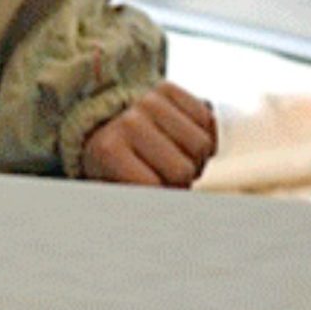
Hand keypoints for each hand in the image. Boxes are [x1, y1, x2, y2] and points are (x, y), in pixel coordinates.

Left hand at [81, 80, 217, 187]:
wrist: (104, 119)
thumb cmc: (114, 162)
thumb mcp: (113, 185)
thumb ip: (137, 200)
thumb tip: (166, 222)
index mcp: (108, 149)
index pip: (155, 187)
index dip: (163, 194)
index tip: (152, 187)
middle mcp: (128, 121)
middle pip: (183, 170)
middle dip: (180, 178)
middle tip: (163, 172)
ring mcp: (147, 101)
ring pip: (201, 144)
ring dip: (194, 156)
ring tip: (172, 153)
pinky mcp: (165, 87)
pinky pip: (206, 118)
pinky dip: (202, 131)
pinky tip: (180, 135)